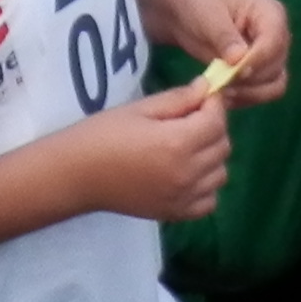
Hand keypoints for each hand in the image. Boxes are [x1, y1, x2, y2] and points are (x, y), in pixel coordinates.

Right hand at [71, 86, 234, 220]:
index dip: (213, 104)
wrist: (77, 174)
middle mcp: (188, 172)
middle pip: (223, 146)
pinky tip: (185, 173)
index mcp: (177, 142)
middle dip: (213, 127)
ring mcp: (185, 197)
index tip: (202, 97)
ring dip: (211, 156)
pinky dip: (205, 185)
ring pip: (221, 173)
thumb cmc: (102, 135)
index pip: (217, 120)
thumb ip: (178, 99)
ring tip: (187, 147)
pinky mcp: (178, 213)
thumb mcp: (139, 109)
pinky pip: (210, 200)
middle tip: (190, 119)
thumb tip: (207, 88)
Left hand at [136, 0, 289, 106]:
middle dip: (250, 80)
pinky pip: (262, 93)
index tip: (234, 71)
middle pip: (276, 67)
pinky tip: (223, 96)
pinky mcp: (259, 72)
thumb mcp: (207, 13)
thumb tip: (239, 60)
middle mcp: (277, 36)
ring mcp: (269, 56)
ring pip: (274, 85)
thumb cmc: (196, 3)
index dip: (257, 60)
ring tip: (222, 92)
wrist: (182, 12)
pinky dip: (245, 98)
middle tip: (222, 84)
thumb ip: (225, 36)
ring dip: (250, 93)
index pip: (274, 42)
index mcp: (270, 12)